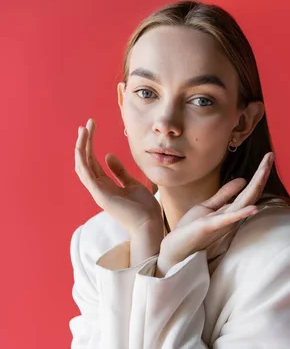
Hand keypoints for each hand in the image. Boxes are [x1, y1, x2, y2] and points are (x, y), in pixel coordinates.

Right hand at [75, 118, 163, 236]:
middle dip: (84, 141)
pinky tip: (82, 145)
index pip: (92, 161)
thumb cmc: (143, 208)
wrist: (149, 224)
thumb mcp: (132, 183)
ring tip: (83, 129)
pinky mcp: (100, 194)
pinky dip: (82, 159)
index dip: (90, 144)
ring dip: (81, 147)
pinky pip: (86, 174)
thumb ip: (120, 171)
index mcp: (105, 185)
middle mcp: (98, 187)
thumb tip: (108, 155)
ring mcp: (97, 191)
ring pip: (82, 165)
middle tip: (87, 124)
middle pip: (85, 161)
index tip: (91, 127)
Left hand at [157, 152, 274, 275]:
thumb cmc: (190, 230)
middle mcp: (231, 217)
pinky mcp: (210, 227)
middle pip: (251, 194)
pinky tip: (255, 208)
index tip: (268, 156)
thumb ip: (224, 195)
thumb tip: (242, 180)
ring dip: (255, 186)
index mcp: (230, 211)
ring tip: (265, 170)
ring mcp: (222, 223)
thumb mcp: (208, 206)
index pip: (249, 191)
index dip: (259, 174)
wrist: (175, 249)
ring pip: (244, 203)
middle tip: (271, 155)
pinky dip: (242, 214)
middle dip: (261, 174)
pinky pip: (229, 220)